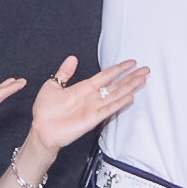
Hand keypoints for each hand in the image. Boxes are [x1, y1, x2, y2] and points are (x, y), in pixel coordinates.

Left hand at [15, 53, 144, 172]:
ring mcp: (93, 108)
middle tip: (145, 70)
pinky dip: (119, 103)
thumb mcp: (52, 86)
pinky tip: (130, 96)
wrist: (41, 129)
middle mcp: (92, 97)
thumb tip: (72, 58)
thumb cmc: (45, 111)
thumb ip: (64, 73)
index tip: (131, 63)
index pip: (106, 76)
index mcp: (84, 88)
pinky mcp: (92, 119)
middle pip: (116, 85)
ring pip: (116, 95)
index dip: (119, 68)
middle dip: (131, 77)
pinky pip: (108, 109)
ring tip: (142, 79)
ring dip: (130, 87)